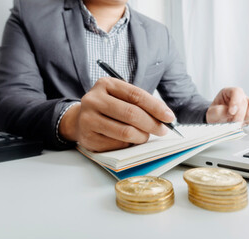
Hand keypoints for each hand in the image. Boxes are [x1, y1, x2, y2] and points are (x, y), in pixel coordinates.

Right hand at [59, 78, 175, 151]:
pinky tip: (129, 140)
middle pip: (131, 114)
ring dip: (142, 136)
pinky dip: (129, 144)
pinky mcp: (88, 138)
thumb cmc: (108, 107)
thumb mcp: (121, 97)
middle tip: (162, 130)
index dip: (156, 107)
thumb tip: (165, 117)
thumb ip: (140, 103)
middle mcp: (93, 100)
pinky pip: (117, 144)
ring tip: (145, 135)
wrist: (79, 119)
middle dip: (152, 124)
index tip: (169, 117)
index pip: (136, 95)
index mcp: (105, 84)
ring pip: (125, 132)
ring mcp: (88, 119)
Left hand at [206, 87, 248, 124]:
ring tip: (239, 123)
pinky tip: (242, 124)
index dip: (236, 101)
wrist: (217, 122)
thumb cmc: (215, 115)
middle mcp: (240, 96)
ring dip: (248, 116)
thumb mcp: (211, 113)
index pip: (236, 92)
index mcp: (229, 92)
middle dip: (240, 114)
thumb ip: (219, 112)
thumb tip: (229, 113)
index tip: (231, 112)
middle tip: (233, 122)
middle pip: (246, 101)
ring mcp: (247, 104)